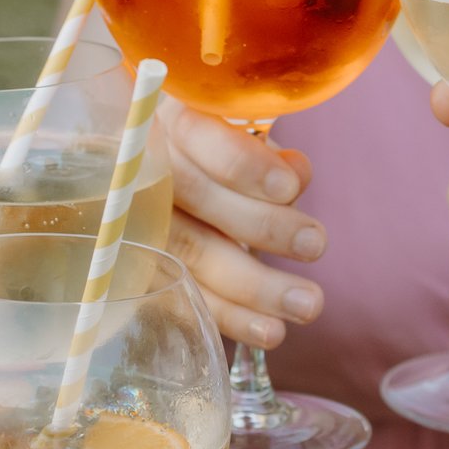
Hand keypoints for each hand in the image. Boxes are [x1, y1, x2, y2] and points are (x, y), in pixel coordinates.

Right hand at [157, 101, 326, 349]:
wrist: (147, 169)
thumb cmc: (207, 145)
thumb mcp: (233, 129)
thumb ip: (262, 150)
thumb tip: (296, 175)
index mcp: (165, 116)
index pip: (195, 134)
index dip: (241, 163)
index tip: (289, 187)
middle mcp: (141, 167)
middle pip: (193, 200)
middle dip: (260, 226)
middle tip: (315, 244)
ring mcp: (133, 221)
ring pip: (188, 254)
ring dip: (252, 287)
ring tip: (307, 306)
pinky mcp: (139, 267)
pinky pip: (179, 297)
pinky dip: (227, 316)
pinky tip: (268, 332)